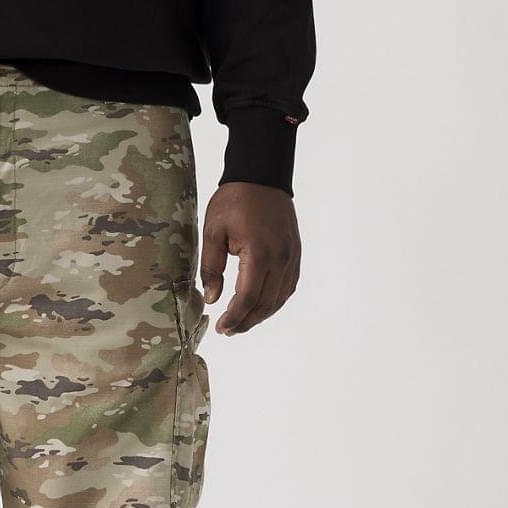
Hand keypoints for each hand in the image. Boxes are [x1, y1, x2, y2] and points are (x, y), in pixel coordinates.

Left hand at [201, 183, 300, 335]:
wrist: (261, 176)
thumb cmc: (234, 201)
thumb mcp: (213, 231)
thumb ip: (212, 267)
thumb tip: (211, 299)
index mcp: (259, 253)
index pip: (247, 298)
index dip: (234, 318)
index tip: (220, 328)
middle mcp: (281, 259)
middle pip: (265, 304)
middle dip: (246, 321)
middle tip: (227, 331)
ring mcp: (292, 257)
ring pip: (279, 299)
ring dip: (261, 315)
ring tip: (241, 323)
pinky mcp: (296, 254)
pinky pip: (288, 287)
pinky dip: (274, 301)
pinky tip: (259, 306)